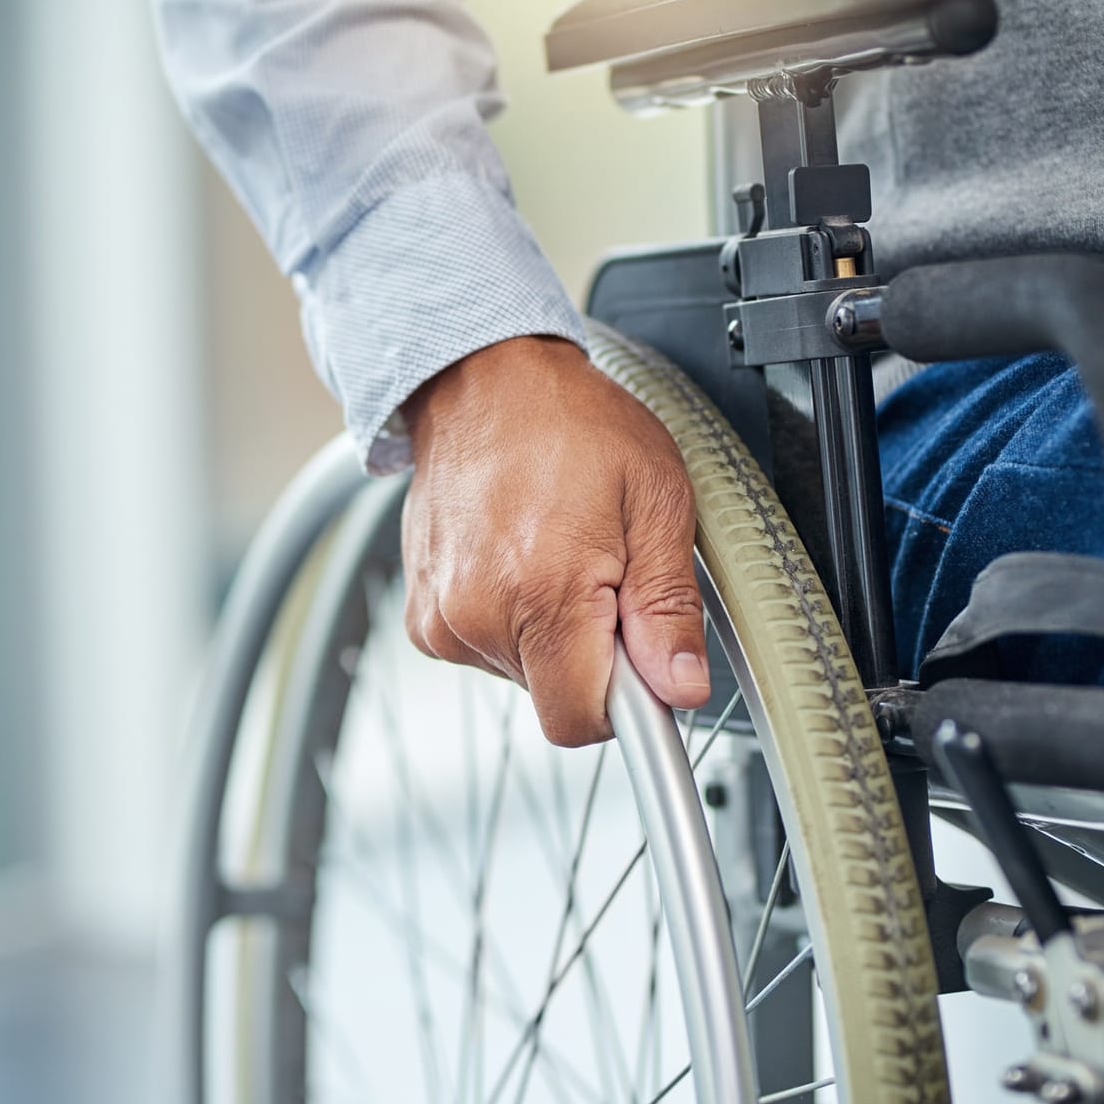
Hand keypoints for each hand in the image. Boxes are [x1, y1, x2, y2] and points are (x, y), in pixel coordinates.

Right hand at [401, 335, 709, 745]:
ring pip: (522, 675)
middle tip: (604, 576)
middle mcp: (478, 613)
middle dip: (592, 655)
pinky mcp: (422, 614)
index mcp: (542, 592)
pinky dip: (511, 620)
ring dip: (550, 634)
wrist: (482, 382)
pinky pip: (485, 649)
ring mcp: (441, 616)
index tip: (645, 671)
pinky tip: (518, 559)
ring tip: (556, 553)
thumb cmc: (571, 425)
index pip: (581, 721)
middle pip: (556, 696)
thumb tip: (680, 687)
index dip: (626, 706)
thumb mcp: (654, 500)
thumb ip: (667, 606)